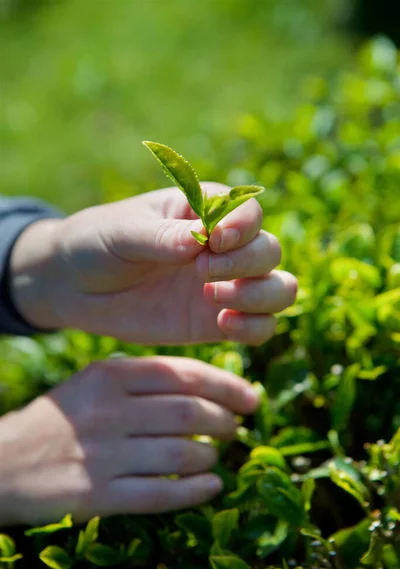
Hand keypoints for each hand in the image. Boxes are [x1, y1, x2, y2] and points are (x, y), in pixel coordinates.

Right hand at [0, 356, 258, 525]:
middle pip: (191, 414)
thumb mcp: (94, 382)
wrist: (5, 462)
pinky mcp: (98, 495)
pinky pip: (161, 493)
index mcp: (111, 376)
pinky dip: (195, 491)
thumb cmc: (61, 418)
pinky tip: (212, 487)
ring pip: (182, 454)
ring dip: (212, 456)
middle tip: (236, 428)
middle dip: (226, 422)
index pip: (185, 374)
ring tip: (217, 455)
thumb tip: (204, 385)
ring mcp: (104, 454)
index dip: (227, 386)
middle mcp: (110, 411)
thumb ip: (142, 378)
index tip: (251, 397)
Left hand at [10, 183, 296, 344]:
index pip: (249, 210)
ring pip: (279, 289)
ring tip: (213, 299)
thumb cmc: (98, 244)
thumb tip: (198, 241)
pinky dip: (255, 328)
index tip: (215, 240)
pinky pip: (261, 327)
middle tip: (201, 272)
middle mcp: (222, 247)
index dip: (243, 226)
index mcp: (203, 210)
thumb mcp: (122, 233)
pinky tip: (222, 325)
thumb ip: (161, 237)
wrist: (76, 287)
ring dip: (260, 296)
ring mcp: (224, 285)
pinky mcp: (216, 321)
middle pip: (270, 250)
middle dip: (245, 263)